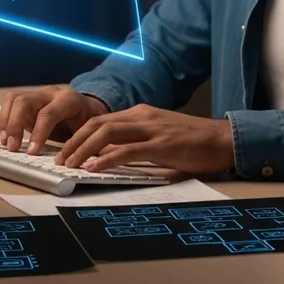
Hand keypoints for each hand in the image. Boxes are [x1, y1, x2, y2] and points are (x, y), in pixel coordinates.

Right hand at [0, 86, 109, 153]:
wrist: (87, 107)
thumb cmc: (87, 122)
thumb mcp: (89, 131)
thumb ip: (80, 142)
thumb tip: (72, 161)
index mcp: (68, 100)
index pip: (48, 113)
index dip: (38, 133)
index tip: (30, 153)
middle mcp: (50, 93)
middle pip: (24, 101)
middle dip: (14, 125)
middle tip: (11, 148)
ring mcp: (36, 95)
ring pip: (13, 99)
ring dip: (4, 121)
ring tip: (2, 142)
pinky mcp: (26, 102)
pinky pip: (8, 105)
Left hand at [53, 104, 234, 174]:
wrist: (223, 139)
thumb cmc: (194, 142)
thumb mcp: (160, 138)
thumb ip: (137, 144)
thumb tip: (112, 159)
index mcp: (140, 114)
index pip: (100, 121)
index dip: (79, 135)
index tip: (65, 151)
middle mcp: (142, 117)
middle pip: (97, 124)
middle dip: (74, 142)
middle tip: (60, 160)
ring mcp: (151, 128)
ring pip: (107, 133)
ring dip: (83, 150)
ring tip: (70, 165)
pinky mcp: (161, 144)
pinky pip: (127, 150)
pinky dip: (106, 159)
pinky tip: (93, 168)